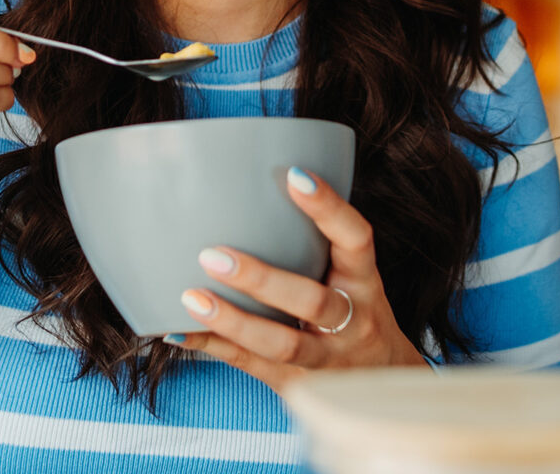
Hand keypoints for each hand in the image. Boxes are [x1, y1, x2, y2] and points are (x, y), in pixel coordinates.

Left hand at [167, 165, 428, 391]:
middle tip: (212, 255)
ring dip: (233, 321)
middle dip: (261, 280)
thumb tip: (245, 182)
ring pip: (282, 344)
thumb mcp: (351, 276)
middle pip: (312, 302)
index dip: (329, 207)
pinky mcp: (297, 385)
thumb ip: (315, 241)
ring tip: (191, 297)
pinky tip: (177, 330)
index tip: (295, 174)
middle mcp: (353, 321)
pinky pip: (251, 367)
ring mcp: (327, 360)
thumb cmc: (352, 310)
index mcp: (364, 281)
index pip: (356, 239)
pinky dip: (211, 347)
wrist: (382, 383)